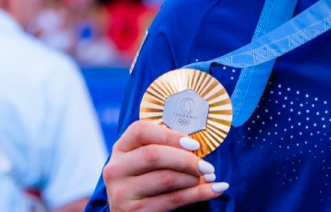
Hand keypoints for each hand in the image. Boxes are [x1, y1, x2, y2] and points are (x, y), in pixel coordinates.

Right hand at [103, 120, 228, 211]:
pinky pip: (173, 200)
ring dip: (194, 178)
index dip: (170, 135)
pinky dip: (199, 194)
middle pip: (154, 155)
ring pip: (166, 178)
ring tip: (209, 178)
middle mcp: (115, 169)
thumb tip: (198, 148)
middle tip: (208, 166)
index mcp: (120, 149)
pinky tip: (215, 190)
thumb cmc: (147, 180)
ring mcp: (121, 193)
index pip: (140, 130)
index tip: (195, 145)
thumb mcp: (147, 161)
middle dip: (187, 160)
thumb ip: (165, 148)